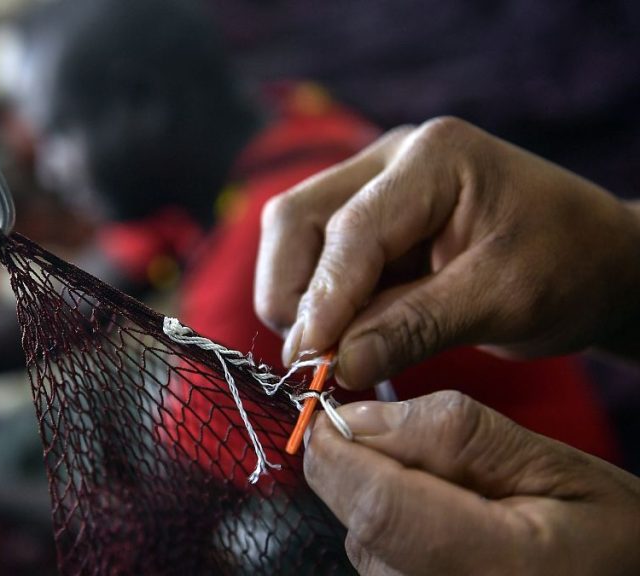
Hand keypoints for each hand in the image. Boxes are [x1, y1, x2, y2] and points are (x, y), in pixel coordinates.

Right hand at [255, 117, 639, 389]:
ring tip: (329, 355)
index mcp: (435, 157)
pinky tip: (342, 341)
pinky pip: (315, 261)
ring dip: (299, 301)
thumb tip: (338, 366)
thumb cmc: (571, 268)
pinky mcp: (367, 223)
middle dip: (294, 293)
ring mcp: (373, 187)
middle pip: (297, 219)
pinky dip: (318, 306)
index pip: (353, 227)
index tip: (313, 360)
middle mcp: (390, 161)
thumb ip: (417, 327)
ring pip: (294, 239)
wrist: (599, 262)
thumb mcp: (505, 300)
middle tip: (312, 361)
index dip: (326, 297)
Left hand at [305, 391, 639, 574]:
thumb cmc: (610, 537)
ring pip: (366, 546)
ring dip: (384, 506)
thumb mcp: (551, 466)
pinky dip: (397, 536)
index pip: (380, 506)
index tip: (331, 417)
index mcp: (500, 567)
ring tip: (459, 503)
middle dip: (364, 472)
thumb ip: (452, 435)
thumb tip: (355, 419)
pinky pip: (382, 568)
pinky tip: (448, 532)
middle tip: (427, 459)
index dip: (340, 454)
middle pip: (363, 526)